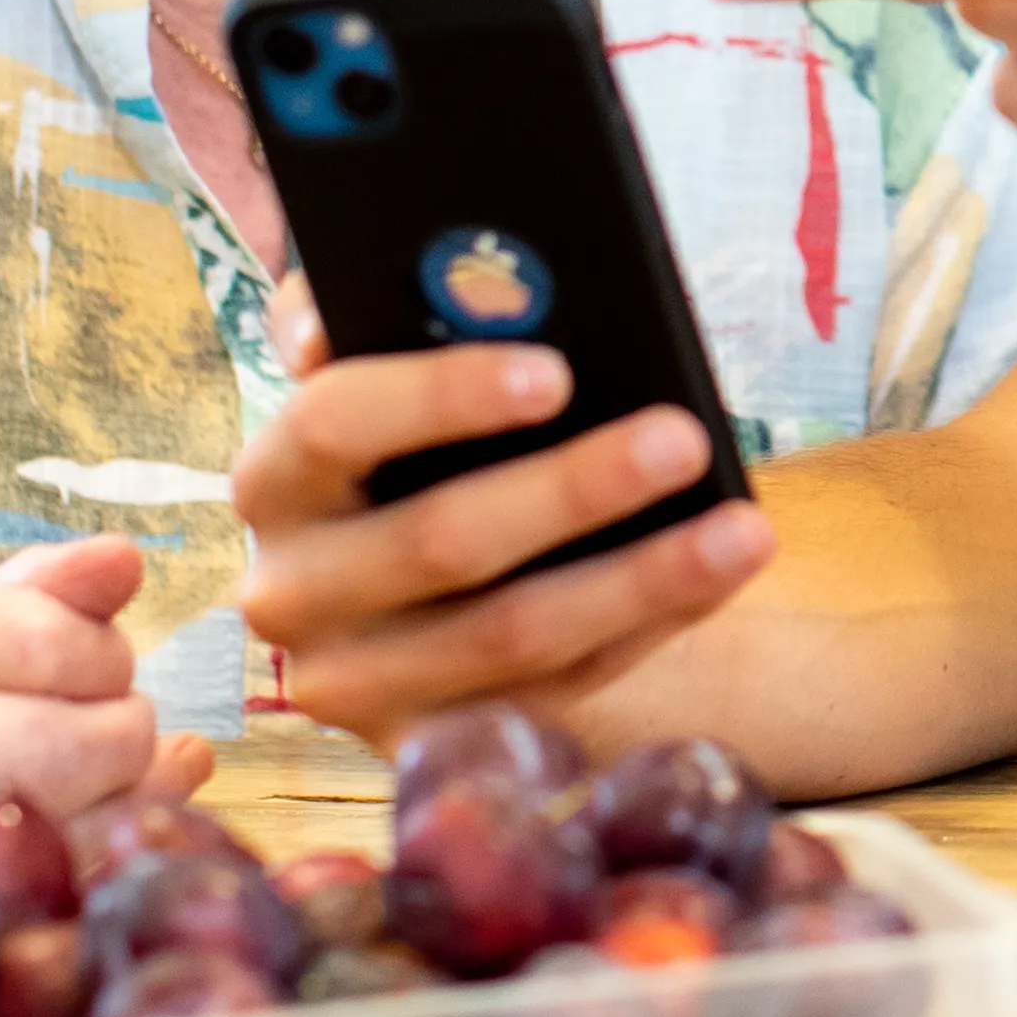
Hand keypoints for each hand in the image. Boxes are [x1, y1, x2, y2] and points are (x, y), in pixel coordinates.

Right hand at [0, 532, 212, 894]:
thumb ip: (41, 591)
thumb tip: (125, 560)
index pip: (40, 640)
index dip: (103, 652)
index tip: (99, 662)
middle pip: (48, 743)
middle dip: (117, 733)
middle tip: (109, 726)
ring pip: (47, 831)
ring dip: (113, 804)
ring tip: (90, 779)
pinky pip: (25, 900)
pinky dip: (85, 868)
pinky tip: (80, 838)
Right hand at [229, 273, 775, 742]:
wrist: (391, 579)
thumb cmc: (404, 441)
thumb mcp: (376, 368)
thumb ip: (382, 308)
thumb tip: (450, 271)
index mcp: (273, 478)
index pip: (335, 424)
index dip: (441, 396)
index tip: (556, 373)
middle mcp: (290, 593)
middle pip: (441, 542)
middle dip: (573, 489)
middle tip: (683, 438)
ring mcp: (355, 685)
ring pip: (511, 638)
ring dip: (640, 579)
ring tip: (743, 529)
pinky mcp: (424, 744)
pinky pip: (553, 691)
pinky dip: (645, 629)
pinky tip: (717, 575)